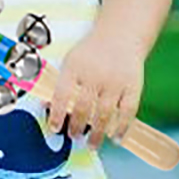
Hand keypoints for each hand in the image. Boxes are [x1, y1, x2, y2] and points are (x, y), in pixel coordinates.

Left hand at [46, 28, 144, 149]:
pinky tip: (116, 138)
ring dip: (97, 134)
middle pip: (83, 108)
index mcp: (75, 66)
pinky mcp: (132, 85)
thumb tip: (46, 107)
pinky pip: (127, 112)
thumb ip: (62, 84)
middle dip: (77, 127)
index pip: (62, 95)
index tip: (54, 129)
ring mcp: (115, 80)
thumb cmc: (92, 52)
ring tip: (91, 144)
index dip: (57, 115)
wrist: (120, 34)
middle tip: (74, 136)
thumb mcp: (72, 61)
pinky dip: (121, 128)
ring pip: (104, 115)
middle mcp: (95, 73)